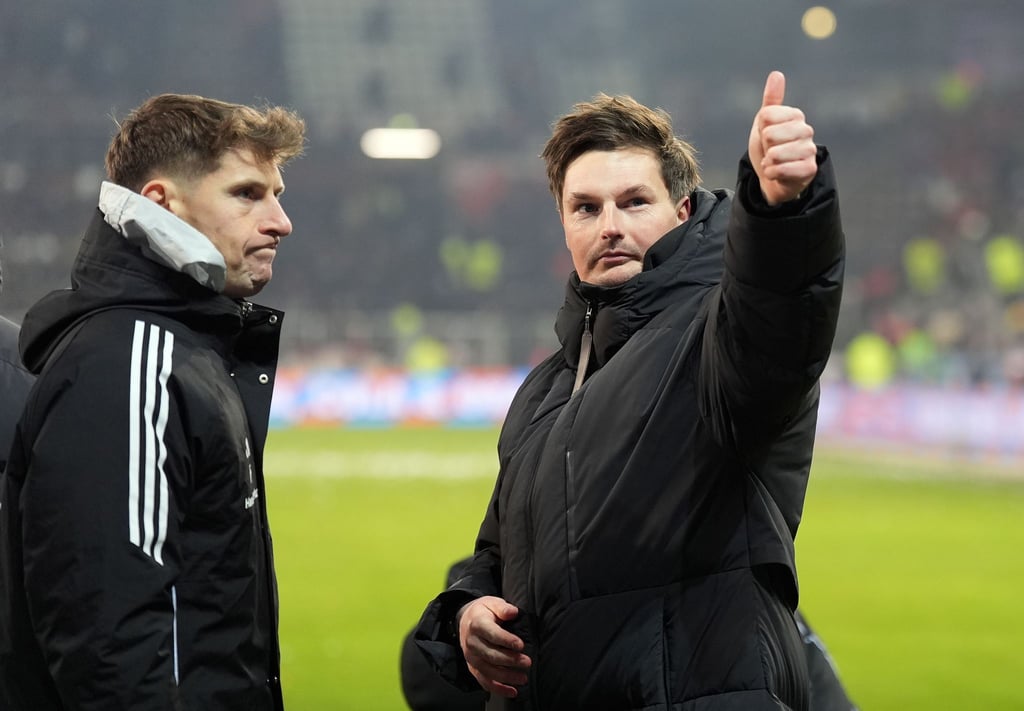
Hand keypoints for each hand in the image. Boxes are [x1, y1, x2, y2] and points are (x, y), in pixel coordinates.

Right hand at [457, 596, 531, 697]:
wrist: (465, 620)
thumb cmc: (483, 612)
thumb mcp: (492, 603)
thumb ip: (503, 607)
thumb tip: (513, 612)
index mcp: (477, 624)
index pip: (492, 634)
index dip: (506, 640)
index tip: (520, 645)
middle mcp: (472, 642)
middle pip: (491, 655)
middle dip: (510, 660)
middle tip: (527, 662)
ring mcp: (471, 657)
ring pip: (488, 670)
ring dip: (506, 677)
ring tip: (523, 678)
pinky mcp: (472, 667)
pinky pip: (484, 681)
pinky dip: (498, 689)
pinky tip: (512, 691)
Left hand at [748, 70, 817, 205]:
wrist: (774, 177)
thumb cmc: (770, 148)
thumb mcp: (764, 123)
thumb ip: (771, 100)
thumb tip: (777, 74)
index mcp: (795, 115)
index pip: (766, 115)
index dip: (760, 129)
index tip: (766, 136)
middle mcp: (806, 130)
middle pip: (770, 135)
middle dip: (764, 147)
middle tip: (770, 151)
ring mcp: (810, 150)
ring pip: (775, 154)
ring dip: (768, 162)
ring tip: (773, 163)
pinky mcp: (809, 169)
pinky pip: (783, 169)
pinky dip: (773, 174)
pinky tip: (776, 173)